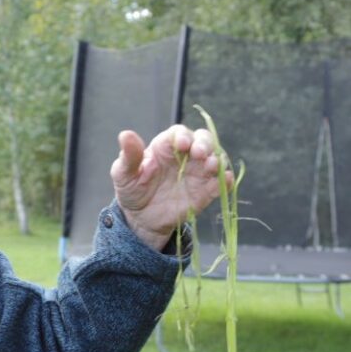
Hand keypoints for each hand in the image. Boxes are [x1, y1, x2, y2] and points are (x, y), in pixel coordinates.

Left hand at [109, 125, 227, 251]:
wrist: (142, 218)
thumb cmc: (132, 189)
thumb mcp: (124, 174)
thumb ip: (129, 156)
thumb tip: (125, 134)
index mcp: (166, 147)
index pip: (179, 133)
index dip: (183, 136)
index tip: (181, 145)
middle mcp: (186, 155)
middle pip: (203, 140)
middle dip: (205, 143)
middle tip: (200, 154)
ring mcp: (198, 172)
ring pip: (215, 158)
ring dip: (217, 159)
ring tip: (212, 166)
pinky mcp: (206, 191)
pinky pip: (221, 183)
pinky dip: (226, 181)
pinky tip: (226, 181)